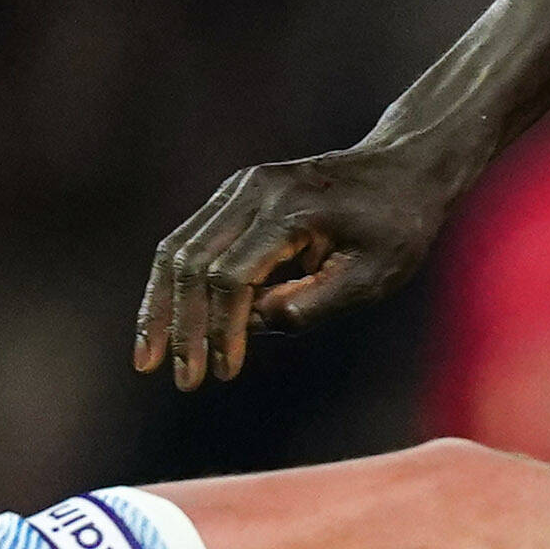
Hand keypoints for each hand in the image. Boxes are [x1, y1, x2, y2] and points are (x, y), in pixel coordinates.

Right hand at [135, 134, 478, 389]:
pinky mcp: (234, 196)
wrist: (403, 169)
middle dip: (180, 325)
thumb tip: (257, 324)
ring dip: (161, 307)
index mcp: (291, 210)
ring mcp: (239, 189)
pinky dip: (174, 285)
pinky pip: (190, 242)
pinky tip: (165, 324)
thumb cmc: (397, 227)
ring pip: (178, 249)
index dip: (223, 329)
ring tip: (146, 358)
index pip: (232, 276)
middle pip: (192, 261)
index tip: (225, 372)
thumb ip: (316, 301)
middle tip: (179, 379)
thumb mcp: (374, 274)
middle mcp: (253, 191)